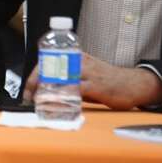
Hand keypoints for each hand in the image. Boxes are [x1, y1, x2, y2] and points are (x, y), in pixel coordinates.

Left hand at [23, 53, 161, 109]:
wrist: (134, 84)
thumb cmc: (107, 81)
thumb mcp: (85, 75)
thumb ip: (69, 81)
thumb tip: (47, 92)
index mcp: (75, 57)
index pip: (47, 62)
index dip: (34, 77)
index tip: (28, 91)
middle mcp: (79, 61)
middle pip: (50, 69)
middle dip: (36, 84)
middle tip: (29, 97)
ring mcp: (87, 72)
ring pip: (60, 79)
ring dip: (46, 92)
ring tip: (38, 102)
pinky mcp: (96, 85)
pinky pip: (75, 91)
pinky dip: (63, 98)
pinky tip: (57, 106)